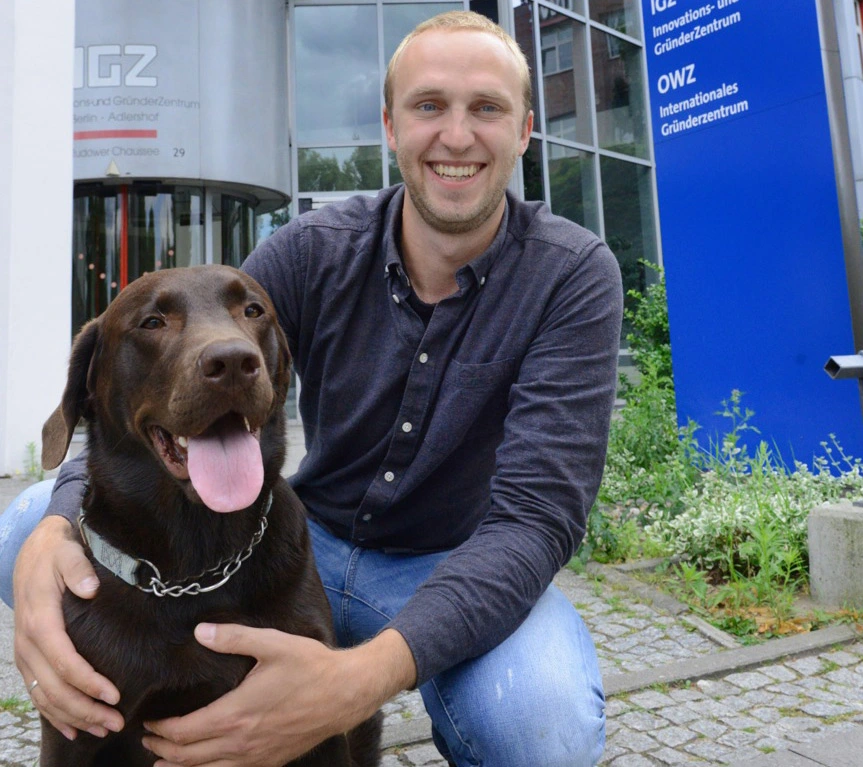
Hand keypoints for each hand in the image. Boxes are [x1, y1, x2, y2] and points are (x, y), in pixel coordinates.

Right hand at [13, 515, 122, 738]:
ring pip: (45, 696)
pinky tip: (74, 730)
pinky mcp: (28, 658)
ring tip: (104, 729)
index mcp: (41, 620)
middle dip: (86, 710)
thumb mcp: (68, 552)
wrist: (33, 553)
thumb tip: (88, 588)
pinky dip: (54, 714)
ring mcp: (26, 653)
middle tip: (116, 722)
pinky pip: (37, 693)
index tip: (115, 695)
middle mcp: (29, 643)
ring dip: (74, 717)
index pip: (65, 661)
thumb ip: (78, 568)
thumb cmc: (57, 553)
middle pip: (55, 688)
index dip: (88, 682)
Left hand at [142, 624, 415, 766]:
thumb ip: (233, 638)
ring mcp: (256, 757)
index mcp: (235, 714)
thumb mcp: (272, 644)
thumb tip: (199, 631)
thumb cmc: (310, 667)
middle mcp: (241, 743)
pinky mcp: (271, 761)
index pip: (184, 732)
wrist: (345, 694)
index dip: (161, 730)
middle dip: (163, 750)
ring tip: (164, 763)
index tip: (148, 722)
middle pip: (188, 757)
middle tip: (148, 740)